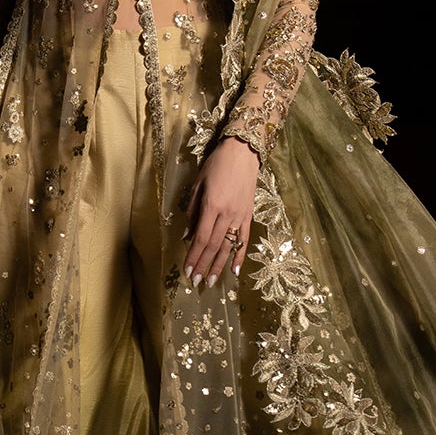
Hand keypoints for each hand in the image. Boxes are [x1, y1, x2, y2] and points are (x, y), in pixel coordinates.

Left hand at [183, 137, 258, 287]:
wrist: (243, 152)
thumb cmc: (217, 165)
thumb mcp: (198, 184)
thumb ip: (192, 211)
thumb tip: (187, 235)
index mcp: (211, 206)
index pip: (200, 238)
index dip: (193, 257)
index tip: (187, 271)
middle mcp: (227, 214)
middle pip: (213, 246)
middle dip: (203, 265)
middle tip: (196, 282)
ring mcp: (240, 216)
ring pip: (228, 246)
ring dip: (219, 265)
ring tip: (211, 281)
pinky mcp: (249, 215)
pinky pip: (244, 239)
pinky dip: (239, 255)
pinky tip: (234, 270)